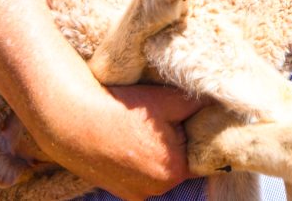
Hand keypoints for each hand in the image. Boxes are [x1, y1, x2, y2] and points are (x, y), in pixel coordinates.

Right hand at [34, 83, 206, 199]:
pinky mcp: (116, 189)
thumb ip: (198, 104)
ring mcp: (134, 192)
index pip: (201, 153)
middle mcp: (156, 189)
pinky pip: (138, 174)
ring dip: (156, 151)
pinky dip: (137, 159)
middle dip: (177, 141)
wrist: (71, 120)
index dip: (197, 132)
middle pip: (179, 162)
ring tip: (140, 127)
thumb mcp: (167, 100)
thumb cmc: (122, 109)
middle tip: (162, 117)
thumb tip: (221, 102)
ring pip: (158, 168)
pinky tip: (127, 138)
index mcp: (175, 171)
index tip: (189, 116)